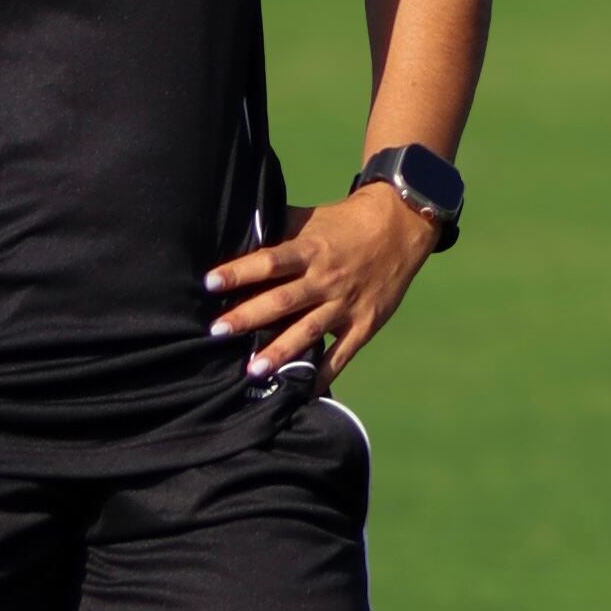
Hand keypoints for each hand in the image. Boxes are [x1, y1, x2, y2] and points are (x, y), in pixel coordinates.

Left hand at [206, 184, 439, 381]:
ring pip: (308, 331)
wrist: (400, 227)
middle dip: (248, 316)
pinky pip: (342, 353)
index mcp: (310, 250)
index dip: (239, 272)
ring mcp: (346, 304)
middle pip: (283, 301)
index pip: (269, 262)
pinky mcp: (364, 324)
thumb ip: (278, 231)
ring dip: (280, 351)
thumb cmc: (345, 222)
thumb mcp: (311, 219)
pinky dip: (324, 373)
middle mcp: (326, 279)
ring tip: (253, 370)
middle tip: (217, 331)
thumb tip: (237, 236)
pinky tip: (303, 390)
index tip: (209, 283)